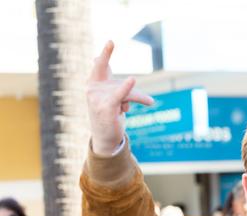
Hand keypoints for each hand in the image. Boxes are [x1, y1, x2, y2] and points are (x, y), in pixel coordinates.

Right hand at [86, 41, 153, 155]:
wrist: (105, 138)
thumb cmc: (110, 116)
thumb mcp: (115, 98)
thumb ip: (120, 86)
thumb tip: (123, 76)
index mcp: (94, 83)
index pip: (100, 66)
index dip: (106, 55)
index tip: (111, 41)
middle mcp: (92, 88)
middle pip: (107, 72)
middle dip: (107, 56)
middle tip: (111, 41)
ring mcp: (97, 97)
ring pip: (126, 90)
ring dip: (139, 97)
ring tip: (149, 102)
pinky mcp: (106, 106)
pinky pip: (120, 94)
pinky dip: (127, 88)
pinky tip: (132, 79)